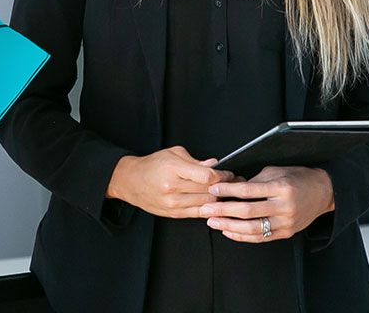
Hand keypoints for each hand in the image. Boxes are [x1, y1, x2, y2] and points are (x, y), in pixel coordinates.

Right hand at [106, 146, 234, 218]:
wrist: (131, 181)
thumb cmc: (153, 164)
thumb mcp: (173, 153)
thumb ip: (196, 161)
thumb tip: (215, 164)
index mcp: (174, 169)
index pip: (206, 176)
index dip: (222, 176)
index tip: (230, 173)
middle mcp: (173, 188)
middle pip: (208, 191)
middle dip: (225, 188)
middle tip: (237, 183)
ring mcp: (173, 203)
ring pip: (206, 204)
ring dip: (220, 200)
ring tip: (229, 194)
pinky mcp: (173, 214)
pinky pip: (198, 214)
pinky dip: (210, 209)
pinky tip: (217, 205)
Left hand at [201, 166, 334, 242]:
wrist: (323, 192)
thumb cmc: (298, 178)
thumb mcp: (277, 171)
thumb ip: (256, 181)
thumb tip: (233, 187)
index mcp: (281, 187)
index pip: (249, 190)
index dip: (228, 190)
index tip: (213, 189)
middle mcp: (284, 206)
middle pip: (247, 211)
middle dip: (223, 210)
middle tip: (206, 209)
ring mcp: (286, 222)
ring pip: (252, 229)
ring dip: (229, 226)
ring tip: (213, 222)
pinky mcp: (286, 233)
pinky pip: (261, 238)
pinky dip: (242, 236)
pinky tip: (228, 231)